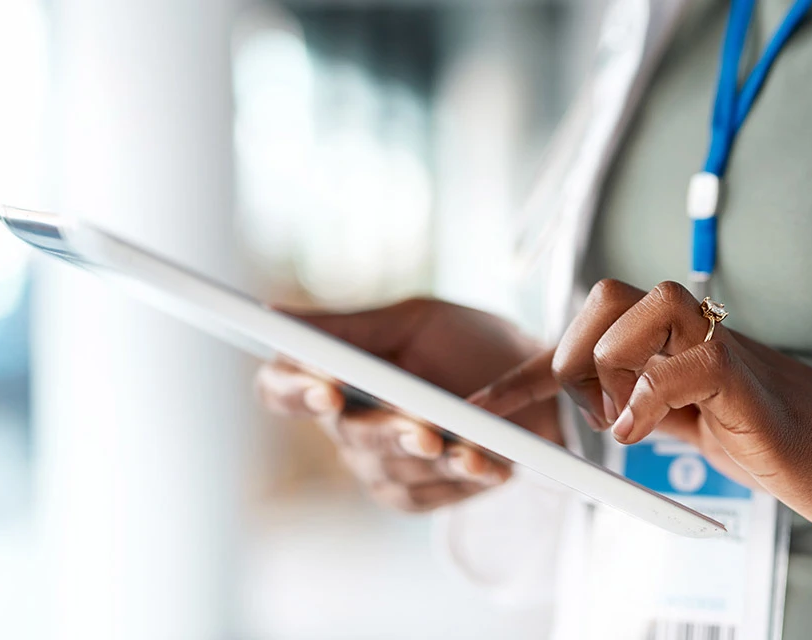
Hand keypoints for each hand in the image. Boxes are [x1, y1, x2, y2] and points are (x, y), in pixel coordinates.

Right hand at [256, 298, 560, 511]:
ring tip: (475, 449)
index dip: (293, 390)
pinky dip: (459, 479)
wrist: (536, 387)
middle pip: (348, 434)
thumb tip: (275, 315)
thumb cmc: (469, 344)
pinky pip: (424, 494)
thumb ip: (350, 327)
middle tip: (425, 430)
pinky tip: (489, 467)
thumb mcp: (416, 322)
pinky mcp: (411, 495)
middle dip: (390, 431)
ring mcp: (376, 464)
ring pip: (389, 468)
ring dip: (436, 458)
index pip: (281, 388)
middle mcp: (345, 425)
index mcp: (334, 374)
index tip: (327, 388)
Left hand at [471, 280, 811, 544]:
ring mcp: (728, 353)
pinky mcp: (753, 387)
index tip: (483, 407)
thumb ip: (647, 404)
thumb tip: (591, 402)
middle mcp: (699, 336)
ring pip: (648, 301)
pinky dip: (650, 397)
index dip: (526, 370)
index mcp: (677, 345)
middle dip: (570, 347)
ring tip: (618, 418)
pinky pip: (691, 363)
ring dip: (610, 360)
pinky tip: (640, 435)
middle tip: (577, 405)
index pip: (591, 330)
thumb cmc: (785, 448)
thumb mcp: (694, 427)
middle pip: (610, 291)